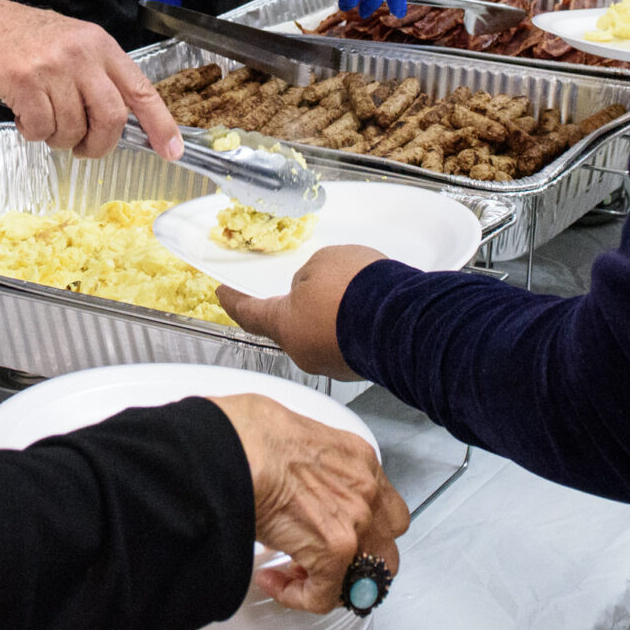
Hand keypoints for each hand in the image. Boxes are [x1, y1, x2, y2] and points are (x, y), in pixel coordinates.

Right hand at [0, 0, 182, 157]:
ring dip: (58, 139)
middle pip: (111, 117)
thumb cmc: (18, 39)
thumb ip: (95, 76)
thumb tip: (118, 120)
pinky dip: (33, 133)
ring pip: (73, 129)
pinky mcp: (23, 81)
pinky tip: (22, 115)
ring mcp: (53, 66)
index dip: (160, 124)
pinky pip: (42, 129)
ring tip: (42, 121)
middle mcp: (81, 52)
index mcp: (99, 44)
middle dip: (99, 144)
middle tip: (83, 148)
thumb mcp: (69, 45)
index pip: (140, 89)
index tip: (172, 151)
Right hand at [204, 389, 409, 613]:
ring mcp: (356, 522)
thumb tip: (291, 487)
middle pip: (385, 547)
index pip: (383, 508)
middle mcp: (367, 491)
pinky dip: (298, 596)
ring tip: (297, 576)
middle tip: (323, 563)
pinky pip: (323, 595)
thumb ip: (311, 470)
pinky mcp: (334, 550)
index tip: (332, 533)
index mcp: (359, 460)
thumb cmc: (252, 434)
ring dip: (331, 583)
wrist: (240, 446)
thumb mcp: (297, 439)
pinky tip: (275, 582)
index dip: (361, 530)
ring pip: (363, 579)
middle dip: (355, 562)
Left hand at [216, 244, 385, 378]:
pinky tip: (365, 308)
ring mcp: (334, 363)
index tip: (224, 293)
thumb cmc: (356, 291)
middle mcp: (304, 353)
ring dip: (329, 314)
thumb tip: (313, 288)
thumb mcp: (321, 264)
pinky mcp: (360, 365)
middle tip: (311, 284)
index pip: (248, 313)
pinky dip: (350, 324)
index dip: (234, 300)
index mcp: (284, 326)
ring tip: (349, 292)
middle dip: (298, 304)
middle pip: (290, 325)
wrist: (405, 318)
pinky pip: (347, 340)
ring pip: (322, 334)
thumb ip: (307, 277)